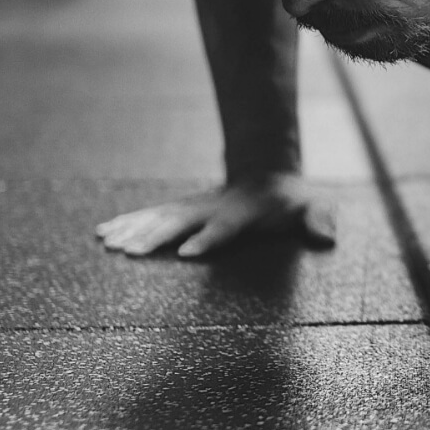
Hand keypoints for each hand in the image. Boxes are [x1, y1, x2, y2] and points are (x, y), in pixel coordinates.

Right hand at [95, 175, 335, 256]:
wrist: (270, 176)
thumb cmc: (294, 202)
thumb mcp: (314, 207)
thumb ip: (319, 219)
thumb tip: (327, 238)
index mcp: (244, 211)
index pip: (225, 226)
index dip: (207, 239)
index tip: (187, 253)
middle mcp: (213, 207)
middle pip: (181, 222)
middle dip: (155, 236)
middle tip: (129, 252)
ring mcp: (194, 207)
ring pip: (159, 217)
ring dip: (133, 230)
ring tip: (107, 243)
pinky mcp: (182, 211)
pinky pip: (150, 216)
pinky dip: (126, 223)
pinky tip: (102, 234)